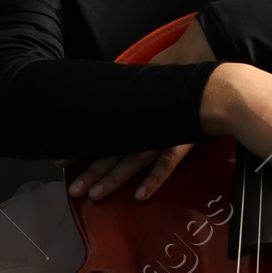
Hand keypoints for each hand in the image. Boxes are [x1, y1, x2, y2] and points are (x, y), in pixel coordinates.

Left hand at [60, 18, 212, 203]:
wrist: (210, 78)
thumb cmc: (178, 76)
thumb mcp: (148, 80)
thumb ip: (130, 90)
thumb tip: (112, 90)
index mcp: (131, 113)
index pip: (99, 133)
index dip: (80, 147)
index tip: (60, 160)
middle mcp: (142, 126)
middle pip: (111, 152)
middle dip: (90, 171)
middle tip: (72, 189)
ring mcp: (161, 134)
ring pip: (132, 160)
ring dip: (113, 179)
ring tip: (94, 195)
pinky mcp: (181, 140)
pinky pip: (166, 163)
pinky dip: (154, 179)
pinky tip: (141, 195)